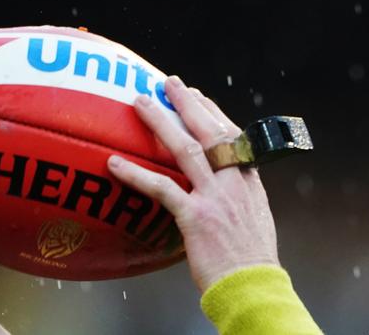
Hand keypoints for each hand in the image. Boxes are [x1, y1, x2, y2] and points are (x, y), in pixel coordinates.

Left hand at [108, 76, 278, 292]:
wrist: (253, 286)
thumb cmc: (251, 256)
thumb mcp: (254, 215)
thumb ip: (236, 193)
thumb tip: (220, 183)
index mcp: (249, 178)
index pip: (231, 133)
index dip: (211, 110)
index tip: (196, 94)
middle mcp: (235, 180)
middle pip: (210, 130)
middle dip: (188, 102)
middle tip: (168, 83)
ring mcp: (216, 197)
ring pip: (186, 149)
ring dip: (161, 122)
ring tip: (141, 102)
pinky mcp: (195, 218)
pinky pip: (161, 189)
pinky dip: (136, 174)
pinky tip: (114, 163)